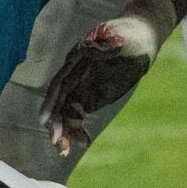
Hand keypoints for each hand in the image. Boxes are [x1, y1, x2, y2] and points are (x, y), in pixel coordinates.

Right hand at [39, 16, 162, 155]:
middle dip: (56, 123)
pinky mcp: (89, 94)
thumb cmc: (132, 35)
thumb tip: (88, 47)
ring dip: (64, 130)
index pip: (60, 83)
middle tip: (57, 144)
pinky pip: (78, 114)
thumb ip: (107, 45)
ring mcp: (81, 84)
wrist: (141, 37)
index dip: (52, 103)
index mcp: (77, 58)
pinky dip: (77, 129)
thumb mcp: (122, 38)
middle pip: (60, 101)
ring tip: (64, 152)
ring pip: (66, 110)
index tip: (45, 121)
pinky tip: (81, 142)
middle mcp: (74, 72)